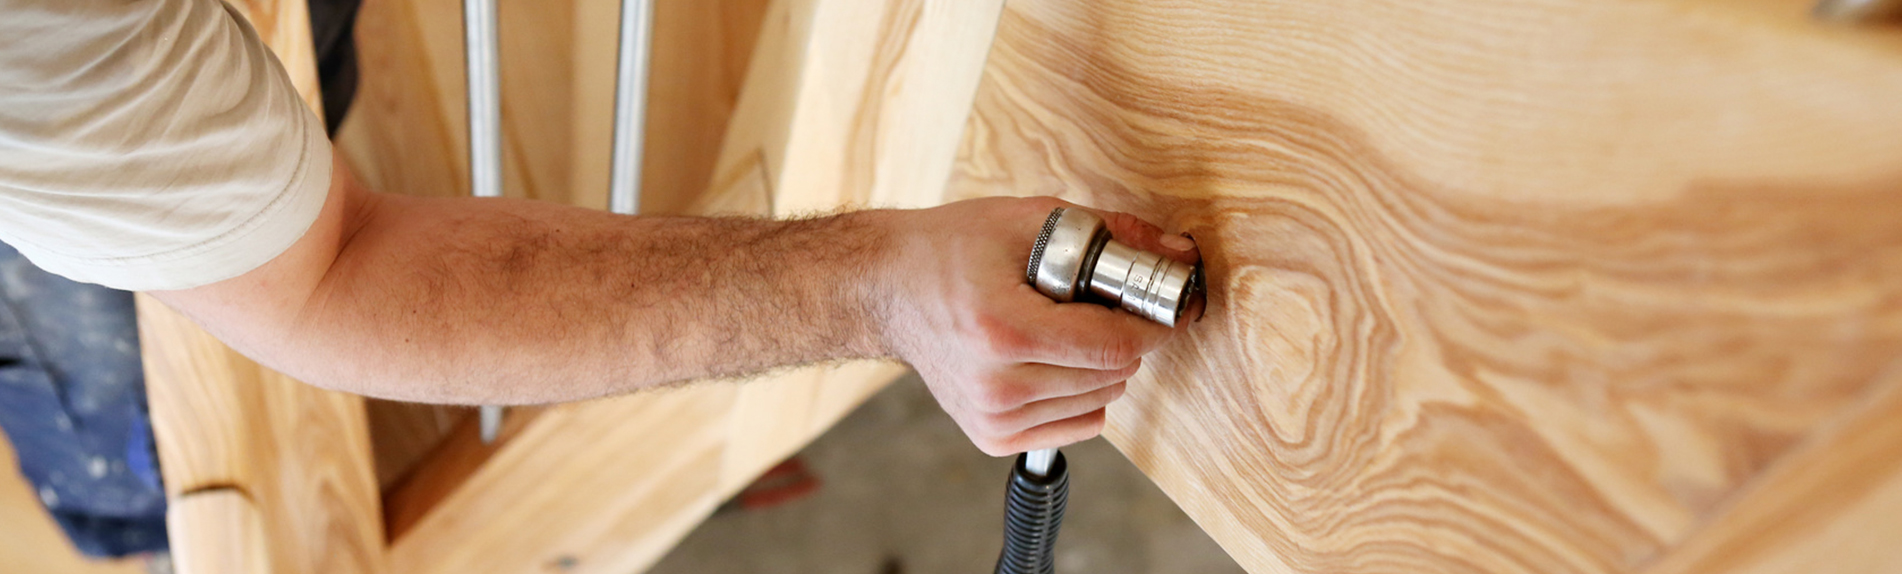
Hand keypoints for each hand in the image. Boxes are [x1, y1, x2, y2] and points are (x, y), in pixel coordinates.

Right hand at [874, 197, 1200, 455]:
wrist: (887, 288)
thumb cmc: (952, 249)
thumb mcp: (1029, 220)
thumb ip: (1110, 233)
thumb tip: (1178, 254)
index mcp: (1003, 331)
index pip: (1113, 346)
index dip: (1152, 324)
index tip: (1163, 305)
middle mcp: (996, 385)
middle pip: (1112, 375)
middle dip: (1124, 337)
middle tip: (1099, 304)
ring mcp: (992, 417)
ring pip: (1101, 401)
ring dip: (1102, 365)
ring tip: (1064, 328)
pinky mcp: (992, 436)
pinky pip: (1080, 424)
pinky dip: (1083, 393)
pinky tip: (1053, 360)